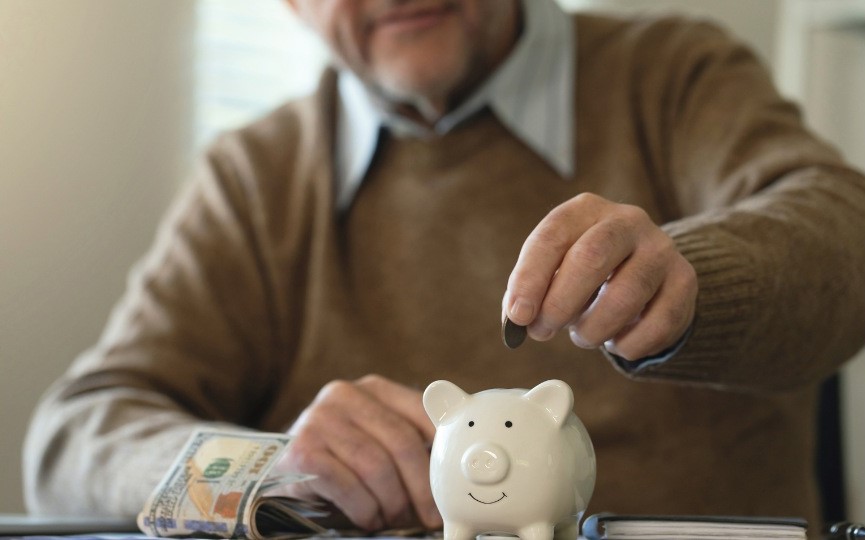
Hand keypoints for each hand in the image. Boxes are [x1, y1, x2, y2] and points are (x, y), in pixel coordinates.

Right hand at [272, 374, 440, 530]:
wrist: (281, 471)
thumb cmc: (343, 459)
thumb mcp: (378, 441)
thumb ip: (410, 443)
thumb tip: (452, 472)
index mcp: (373, 388)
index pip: (423, 412)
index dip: (442, 453)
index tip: (450, 484)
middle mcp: (344, 395)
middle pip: (402, 442)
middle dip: (421, 487)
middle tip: (428, 515)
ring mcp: (319, 420)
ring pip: (377, 467)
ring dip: (392, 503)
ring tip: (394, 517)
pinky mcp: (301, 452)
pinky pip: (348, 486)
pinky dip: (365, 509)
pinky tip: (368, 517)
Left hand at [504, 193, 696, 359]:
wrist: (645, 277)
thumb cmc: (586, 276)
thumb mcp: (554, 272)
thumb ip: (530, 293)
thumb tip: (515, 322)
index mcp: (585, 210)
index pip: (553, 235)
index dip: (530, 278)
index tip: (518, 316)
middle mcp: (627, 221)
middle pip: (591, 257)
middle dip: (560, 303)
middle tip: (542, 331)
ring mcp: (661, 249)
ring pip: (626, 294)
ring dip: (594, 328)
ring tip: (582, 336)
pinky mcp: (685, 281)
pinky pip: (656, 322)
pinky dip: (628, 344)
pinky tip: (616, 342)